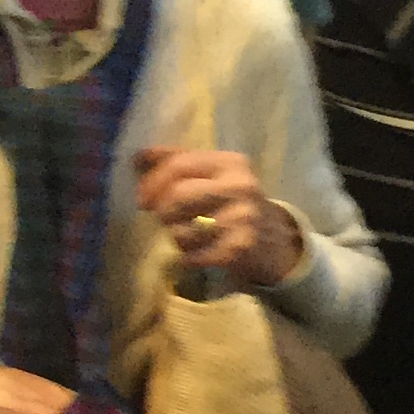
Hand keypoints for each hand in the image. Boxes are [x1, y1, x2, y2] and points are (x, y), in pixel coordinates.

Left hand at [135, 147, 304, 289]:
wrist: (276, 240)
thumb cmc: (233, 202)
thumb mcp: (213, 175)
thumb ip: (177, 162)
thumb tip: (137, 156)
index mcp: (230, 162)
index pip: (179, 165)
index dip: (152, 182)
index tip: (142, 198)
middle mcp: (240, 186)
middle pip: (177, 196)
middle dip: (162, 210)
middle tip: (163, 218)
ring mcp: (242, 218)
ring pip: (182, 229)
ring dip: (175, 235)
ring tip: (185, 234)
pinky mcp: (239, 249)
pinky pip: (193, 255)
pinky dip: (188, 256)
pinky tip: (196, 254)